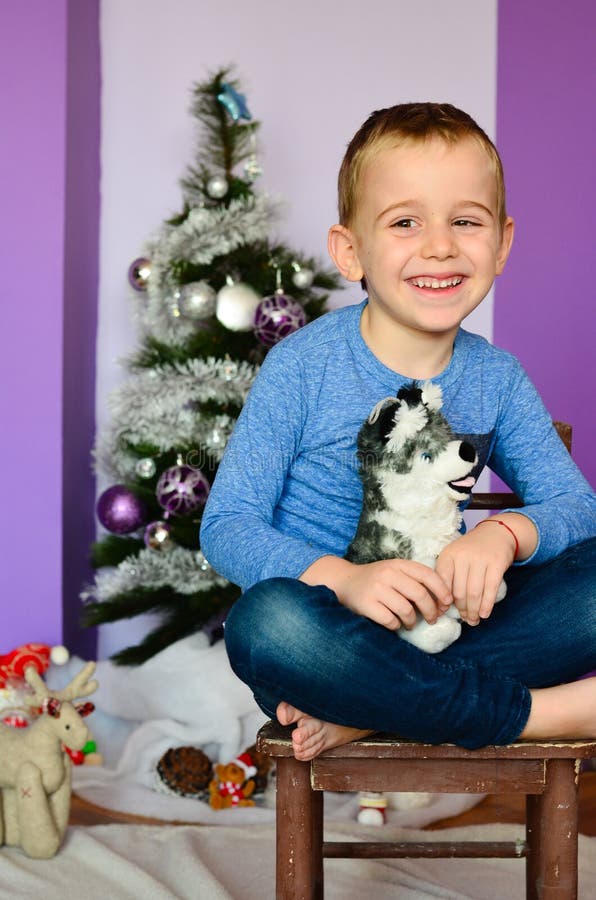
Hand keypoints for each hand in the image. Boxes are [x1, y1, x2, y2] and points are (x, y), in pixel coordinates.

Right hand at [333, 558, 452, 630]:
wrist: (344, 581)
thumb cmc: (376, 579)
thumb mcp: (394, 571)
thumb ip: (414, 580)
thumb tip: (441, 601)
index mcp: (398, 564)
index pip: (427, 574)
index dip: (441, 590)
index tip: (447, 603)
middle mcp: (388, 573)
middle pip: (420, 594)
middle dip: (431, 611)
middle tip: (432, 619)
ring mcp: (376, 589)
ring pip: (406, 610)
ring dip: (412, 621)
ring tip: (410, 623)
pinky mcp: (366, 604)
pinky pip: (390, 620)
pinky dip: (396, 626)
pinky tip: (395, 624)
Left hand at [435, 525, 515, 624]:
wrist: (496, 533)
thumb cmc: (471, 550)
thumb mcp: (455, 557)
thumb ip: (447, 578)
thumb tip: (441, 608)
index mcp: (448, 554)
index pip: (441, 582)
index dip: (441, 600)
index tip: (442, 613)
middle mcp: (463, 555)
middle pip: (458, 591)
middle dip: (461, 609)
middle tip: (464, 619)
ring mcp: (481, 559)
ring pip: (474, 592)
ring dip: (473, 611)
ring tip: (473, 620)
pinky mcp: (497, 563)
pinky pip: (491, 588)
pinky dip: (487, 604)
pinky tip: (484, 614)